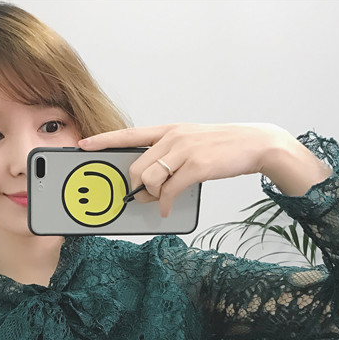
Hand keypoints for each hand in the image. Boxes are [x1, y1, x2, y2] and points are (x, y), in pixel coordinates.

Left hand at [78, 123, 330, 216]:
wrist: (255, 144)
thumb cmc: (221, 148)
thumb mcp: (191, 145)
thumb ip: (167, 159)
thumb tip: (147, 183)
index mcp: (168, 130)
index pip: (129, 134)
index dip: (104, 141)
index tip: (83, 145)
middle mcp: (173, 136)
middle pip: (136, 165)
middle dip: (134, 186)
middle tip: (140, 197)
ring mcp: (185, 150)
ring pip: (149, 178)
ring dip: (150, 196)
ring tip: (158, 202)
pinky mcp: (196, 166)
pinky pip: (168, 191)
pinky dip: (164, 204)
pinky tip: (166, 209)